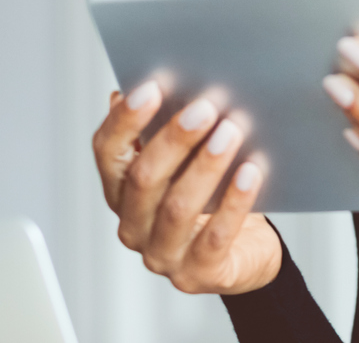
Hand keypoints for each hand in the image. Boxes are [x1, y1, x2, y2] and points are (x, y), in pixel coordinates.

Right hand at [92, 84, 281, 293]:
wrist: (246, 251)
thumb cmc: (214, 195)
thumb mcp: (188, 160)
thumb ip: (168, 127)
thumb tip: (157, 83)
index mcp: (121, 190)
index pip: (107, 152)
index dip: (125, 120)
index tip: (152, 87)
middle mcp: (132, 225)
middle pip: (144, 178)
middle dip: (174, 139)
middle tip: (207, 106)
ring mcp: (162, 254)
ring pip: (177, 207)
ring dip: (206, 166)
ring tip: (232, 132)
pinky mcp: (197, 274)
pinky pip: (215, 237)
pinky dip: (234, 202)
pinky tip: (251, 172)